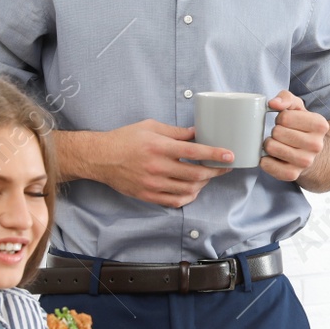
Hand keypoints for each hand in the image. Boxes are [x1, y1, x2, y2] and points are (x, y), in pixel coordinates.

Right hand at [80, 120, 231, 207]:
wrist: (100, 158)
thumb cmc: (125, 139)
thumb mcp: (150, 127)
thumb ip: (176, 131)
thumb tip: (197, 132)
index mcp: (159, 147)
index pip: (194, 151)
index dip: (215, 154)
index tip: (230, 155)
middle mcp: (157, 167)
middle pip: (195, 173)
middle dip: (215, 171)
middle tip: (224, 168)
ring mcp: (152, 183)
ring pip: (188, 189)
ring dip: (203, 183)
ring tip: (208, 176)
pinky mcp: (147, 195)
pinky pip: (174, 201)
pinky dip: (188, 196)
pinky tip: (193, 189)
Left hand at [260, 90, 329, 182]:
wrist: (310, 153)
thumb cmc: (300, 126)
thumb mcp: (297, 107)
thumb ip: (286, 98)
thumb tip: (273, 104)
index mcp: (320, 125)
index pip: (285, 117)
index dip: (280, 118)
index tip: (286, 122)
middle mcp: (316, 145)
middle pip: (277, 132)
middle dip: (274, 131)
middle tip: (280, 134)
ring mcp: (306, 162)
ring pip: (271, 148)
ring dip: (268, 144)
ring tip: (276, 144)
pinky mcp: (293, 174)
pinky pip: (268, 165)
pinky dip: (264, 160)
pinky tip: (270, 156)